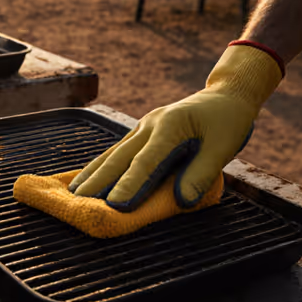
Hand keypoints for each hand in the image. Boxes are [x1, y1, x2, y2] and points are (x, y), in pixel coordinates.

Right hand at [70, 44, 283, 209]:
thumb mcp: (223, 148)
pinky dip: (101, 165)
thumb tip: (181, 201)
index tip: (115, 206)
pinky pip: (118, 150)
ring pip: (113, 152)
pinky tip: (89, 177)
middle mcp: (151, 124)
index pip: (146, 161)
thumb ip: (201, 174)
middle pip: (120, 156)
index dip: (130, 184)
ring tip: (74, 192)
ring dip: (93, 173)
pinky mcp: (142, 131)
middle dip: (99, 180)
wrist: (225, 96)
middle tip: (80, 201)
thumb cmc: (227, 122)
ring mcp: (143, 126)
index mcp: (171, 126)